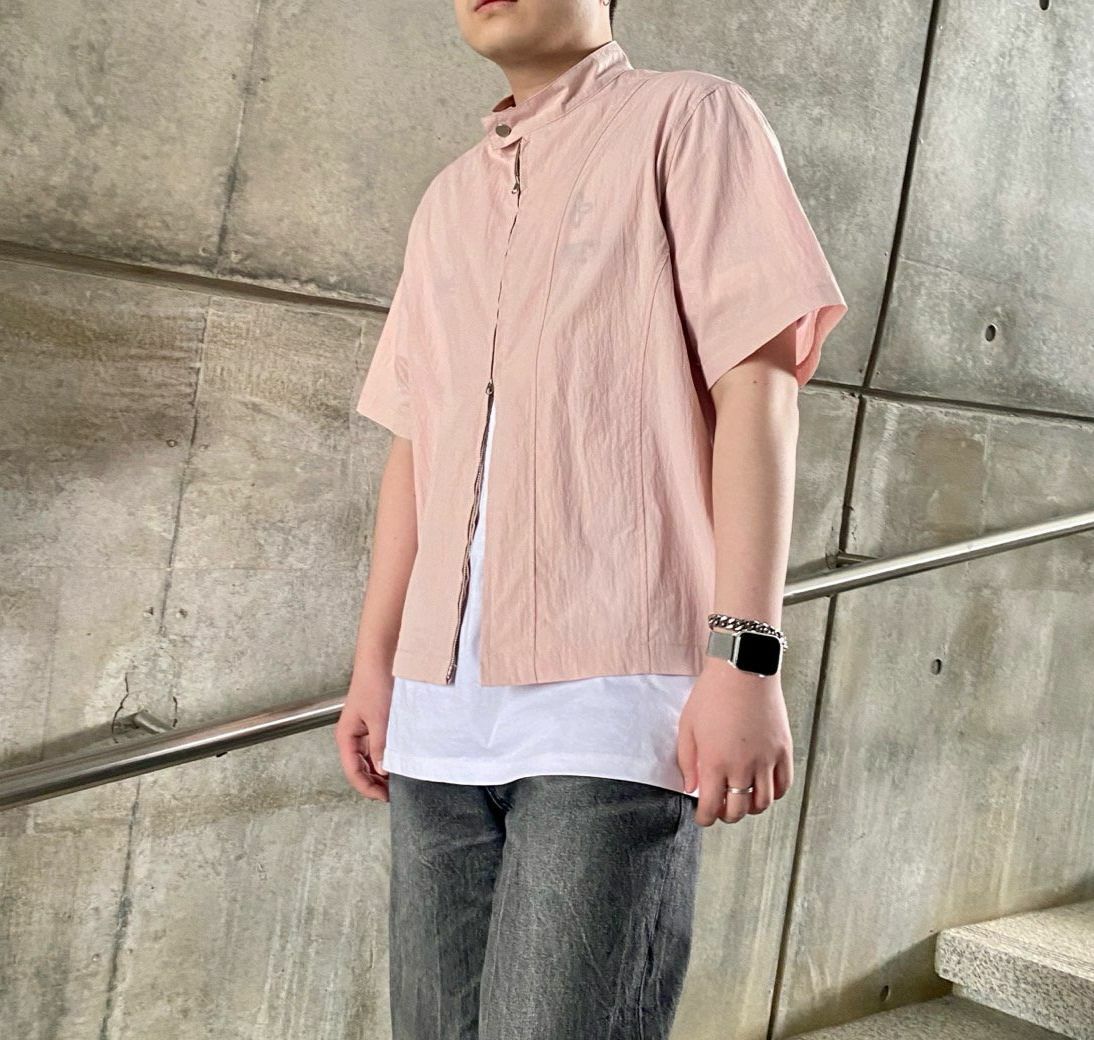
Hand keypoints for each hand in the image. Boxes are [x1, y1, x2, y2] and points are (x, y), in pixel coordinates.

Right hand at [334, 663, 393, 801]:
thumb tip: (383, 770)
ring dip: (381, 770)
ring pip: (370, 759)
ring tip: (398, 779)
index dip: (368, 788)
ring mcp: (363, 730)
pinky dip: (386, 756)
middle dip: (375, 783)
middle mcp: (352, 735)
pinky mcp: (375, 723)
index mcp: (346, 736)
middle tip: (394, 793)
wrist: (381, 659)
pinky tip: (398, 760)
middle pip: (360, 768)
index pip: (353, 772)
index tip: (384, 797)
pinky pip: (378, 747)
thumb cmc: (374, 683)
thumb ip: (380, 746)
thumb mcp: (380, 719)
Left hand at [676, 659, 793, 826]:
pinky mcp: (784, 749)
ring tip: (740, 799)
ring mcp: (766, 759)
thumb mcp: (688, 726)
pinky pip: (783, 785)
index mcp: (715, 761)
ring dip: (750, 808)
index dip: (705, 819)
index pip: (711, 807)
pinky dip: (773, 794)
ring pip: (763, 803)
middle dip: (727, 816)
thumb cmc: (712, 694)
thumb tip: (691, 788)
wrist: (744, 669)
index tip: (703, 818)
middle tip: (721, 810)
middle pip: (738, 810)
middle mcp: (743, 766)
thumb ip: (687, 761)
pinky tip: (762, 788)